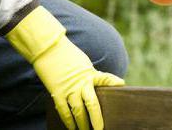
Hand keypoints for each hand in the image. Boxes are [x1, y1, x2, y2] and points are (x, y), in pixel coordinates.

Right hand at [5, 6, 124, 129]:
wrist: (49, 50)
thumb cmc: (69, 57)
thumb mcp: (84, 65)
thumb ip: (91, 77)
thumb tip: (95, 88)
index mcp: (90, 73)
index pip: (105, 78)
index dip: (113, 82)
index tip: (121, 85)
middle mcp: (81, 83)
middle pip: (91, 104)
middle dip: (96, 119)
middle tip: (100, 129)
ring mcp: (69, 89)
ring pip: (77, 111)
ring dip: (82, 124)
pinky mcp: (57, 93)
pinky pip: (64, 111)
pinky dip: (68, 121)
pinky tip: (71, 128)